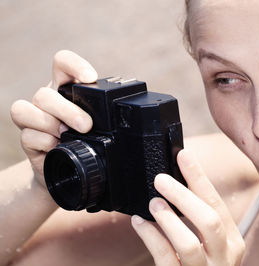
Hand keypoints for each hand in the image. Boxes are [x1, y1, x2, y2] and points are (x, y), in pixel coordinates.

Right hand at [10, 50, 96, 186]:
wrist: (70, 173)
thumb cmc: (88, 142)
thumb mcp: (102, 126)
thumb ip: (109, 117)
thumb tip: (135, 120)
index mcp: (67, 90)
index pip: (63, 64)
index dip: (73, 65)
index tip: (90, 78)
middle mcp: (48, 102)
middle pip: (44, 93)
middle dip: (67, 109)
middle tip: (86, 125)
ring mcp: (35, 120)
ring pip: (25, 110)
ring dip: (49, 123)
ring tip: (66, 135)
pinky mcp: (28, 141)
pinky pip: (27, 136)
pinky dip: (44, 142)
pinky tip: (57, 147)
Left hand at [131, 149, 245, 265]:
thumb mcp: (211, 243)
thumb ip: (198, 219)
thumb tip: (176, 182)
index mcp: (232, 241)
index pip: (217, 203)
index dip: (199, 178)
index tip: (184, 155)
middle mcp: (224, 257)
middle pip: (209, 221)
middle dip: (184, 196)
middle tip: (161, 179)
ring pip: (189, 243)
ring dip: (168, 219)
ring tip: (152, 203)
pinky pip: (166, 259)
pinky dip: (151, 238)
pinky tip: (139, 223)